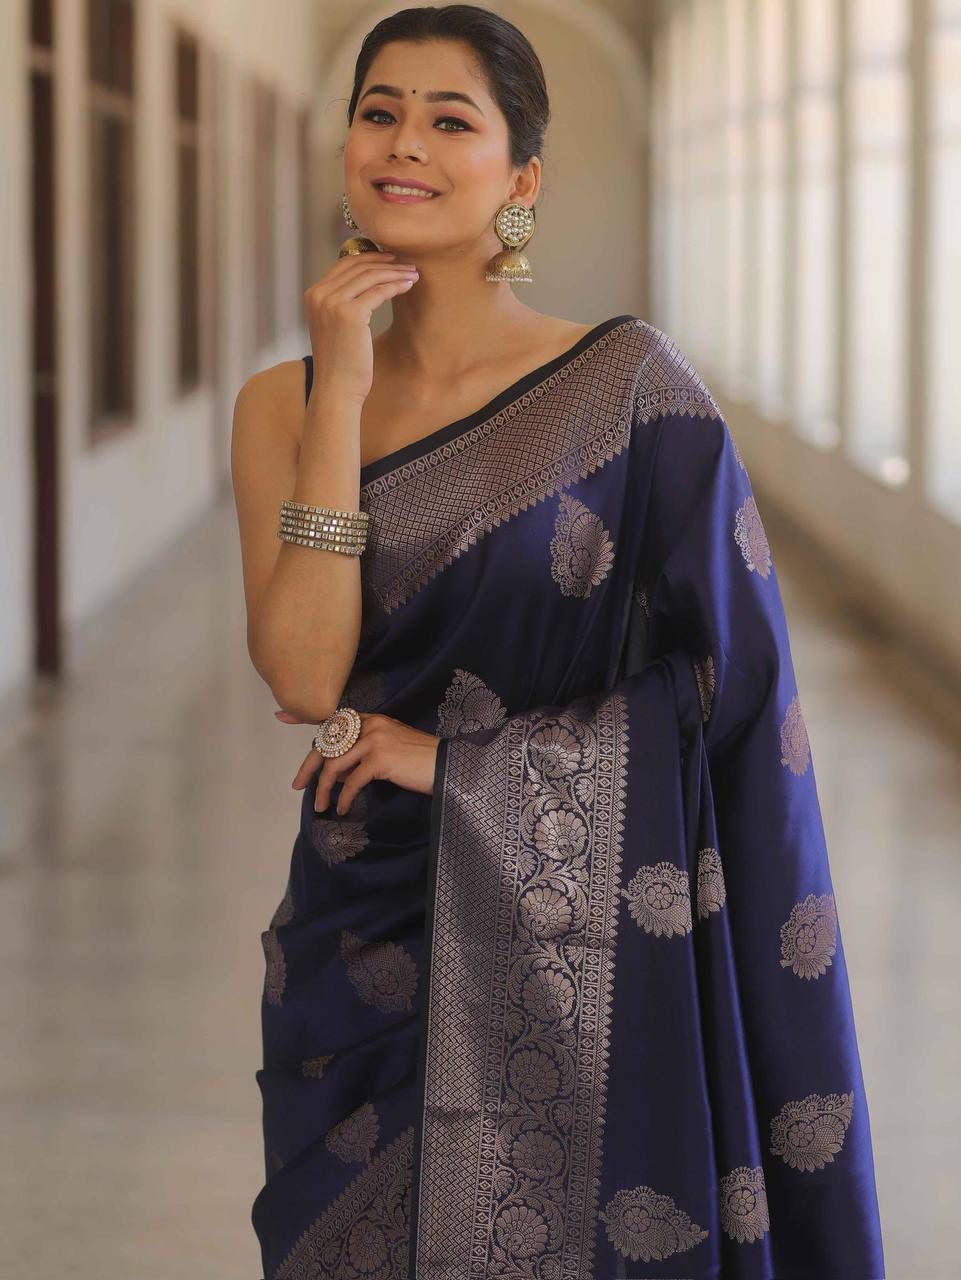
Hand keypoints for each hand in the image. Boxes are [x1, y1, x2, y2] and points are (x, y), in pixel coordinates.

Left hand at [275, 707, 440, 814]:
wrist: (448, 766)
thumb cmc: (420, 762)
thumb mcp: (388, 752)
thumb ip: (362, 757)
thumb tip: (337, 774)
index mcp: (371, 719)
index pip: (333, 720)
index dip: (305, 719)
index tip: (281, 716)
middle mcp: (370, 724)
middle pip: (328, 744)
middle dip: (308, 767)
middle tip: (298, 785)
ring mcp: (375, 740)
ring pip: (335, 765)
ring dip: (324, 789)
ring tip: (321, 806)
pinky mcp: (380, 759)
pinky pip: (352, 782)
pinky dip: (344, 798)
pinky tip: (343, 809)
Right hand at [304, 249, 418, 402]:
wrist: (336, 388)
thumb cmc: (340, 363)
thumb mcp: (334, 325)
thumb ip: (341, 302)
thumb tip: (367, 282)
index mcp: (313, 295)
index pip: (344, 264)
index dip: (370, 257)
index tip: (390, 258)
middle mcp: (320, 295)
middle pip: (359, 266)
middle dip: (386, 262)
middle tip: (407, 263)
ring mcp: (333, 303)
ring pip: (370, 276)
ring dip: (395, 272)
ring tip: (413, 274)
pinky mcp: (350, 314)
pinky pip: (379, 292)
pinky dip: (396, 286)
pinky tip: (409, 286)